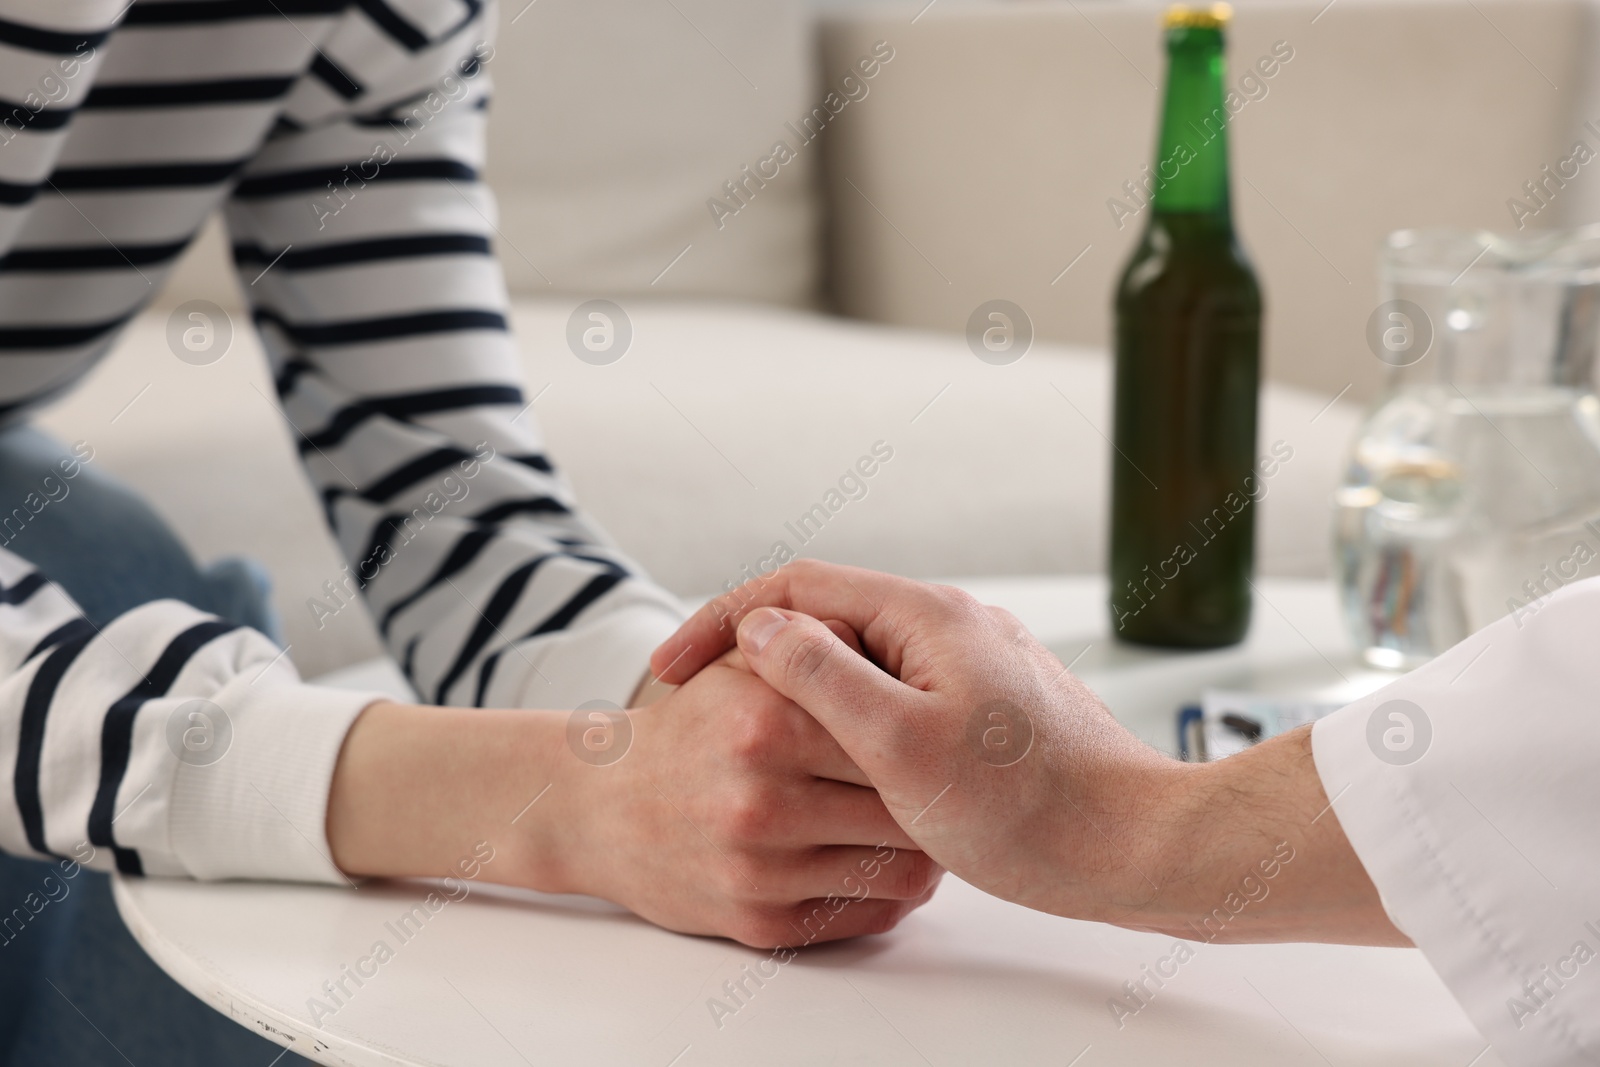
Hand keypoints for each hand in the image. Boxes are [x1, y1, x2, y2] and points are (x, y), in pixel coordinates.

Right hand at [540, 645, 941, 946]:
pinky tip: (900, 862)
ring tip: (938, 821)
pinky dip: (897, 892)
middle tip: (955, 776)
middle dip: (931, 787)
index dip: (917, 719)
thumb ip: (814, 642)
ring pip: (900, 866)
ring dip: (931, 847)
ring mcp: (761, 873)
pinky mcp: (760, 926)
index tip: (938, 719)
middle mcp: (763, 802)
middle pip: (904, 800)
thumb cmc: (685, 729)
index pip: (886, 724)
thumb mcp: (743, 666)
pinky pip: (863, 915)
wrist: (596, 809)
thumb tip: (889, 638)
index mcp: (768, 724)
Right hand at [651, 560, 1404, 944]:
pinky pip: (895, 702)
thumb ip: (821, 676)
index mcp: (924, 616)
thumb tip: (760, 626)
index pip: (794, 588)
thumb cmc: (1030, 805)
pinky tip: (834, 774)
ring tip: (753, 748)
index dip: (720, 622)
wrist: (1146, 847)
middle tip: (701, 708)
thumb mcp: (902, 744)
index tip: (670, 671)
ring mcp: (970, 668)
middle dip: (756, 659)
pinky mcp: (986, 713)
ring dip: (800, 697)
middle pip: (826, 620)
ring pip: (859, 665)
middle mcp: (948, 626)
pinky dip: (849, 727)